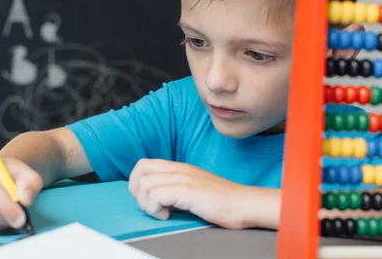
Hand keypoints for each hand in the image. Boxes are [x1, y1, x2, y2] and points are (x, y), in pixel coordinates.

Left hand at [128, 159, 255, 228]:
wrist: (244, 204)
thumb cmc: (223, 202)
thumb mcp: (194, 189)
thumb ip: (176, 189)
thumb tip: (157, 200)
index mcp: (180, 167)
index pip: (144, 164)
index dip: (138, 182)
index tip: (149, 200)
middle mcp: (179, 169)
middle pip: (140, 169)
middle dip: (137, 191)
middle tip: (151, 206)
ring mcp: (183, 178)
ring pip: (145, 184)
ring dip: (147, 204)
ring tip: (163, 213)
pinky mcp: (187, 191)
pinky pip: (156, 196)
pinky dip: (156, 209)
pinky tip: (169, 216)